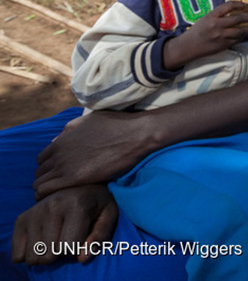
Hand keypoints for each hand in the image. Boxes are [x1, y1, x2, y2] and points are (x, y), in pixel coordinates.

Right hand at [11, 185, 117, 265]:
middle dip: (60, 254)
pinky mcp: (22, 219)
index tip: (82, 237)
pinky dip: (29, 254)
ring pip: (33, 257)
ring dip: (45, 255)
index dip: (77, 249)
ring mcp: (34, 212)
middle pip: (49, 255)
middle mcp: (52, 206)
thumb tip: (82, 258)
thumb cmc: (97, 204)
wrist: (78, 186)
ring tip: (56, 238)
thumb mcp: (109, 215)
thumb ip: (100, 237)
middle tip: (68, 237)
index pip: (68, 247)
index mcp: (76, 205)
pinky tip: (42, 241)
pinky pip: (18, 255)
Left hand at [33, 111, 153, 197]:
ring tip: (62, 194)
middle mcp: (58, 153)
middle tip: (61, 186)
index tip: (60, 174)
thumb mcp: (88, 121)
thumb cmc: (117, 126)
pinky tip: (60, 198)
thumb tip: (57, 141)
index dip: (49, 167)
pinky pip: (46, 191)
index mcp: (60, 141)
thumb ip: (69, 131)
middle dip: (47, 179)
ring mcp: (64, 166)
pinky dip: (47, 196)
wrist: (136, 134)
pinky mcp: (74, 178)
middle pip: (40, 172)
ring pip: (39, 184)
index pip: (41, 160)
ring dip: (47, 189)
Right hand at [163, 1, 247, 69]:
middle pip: (239, 18)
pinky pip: (237, 40)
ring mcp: (221, 36)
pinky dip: (243, 37)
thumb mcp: (206, 18)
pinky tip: (245, 35)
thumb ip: (219, 15)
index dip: (241, 4)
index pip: (229, 5)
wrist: (188, 46)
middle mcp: (217, 25)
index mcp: (212, 15)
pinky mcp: (223, 45)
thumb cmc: (197, 31)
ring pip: (241, 31)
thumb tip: (237, 11)